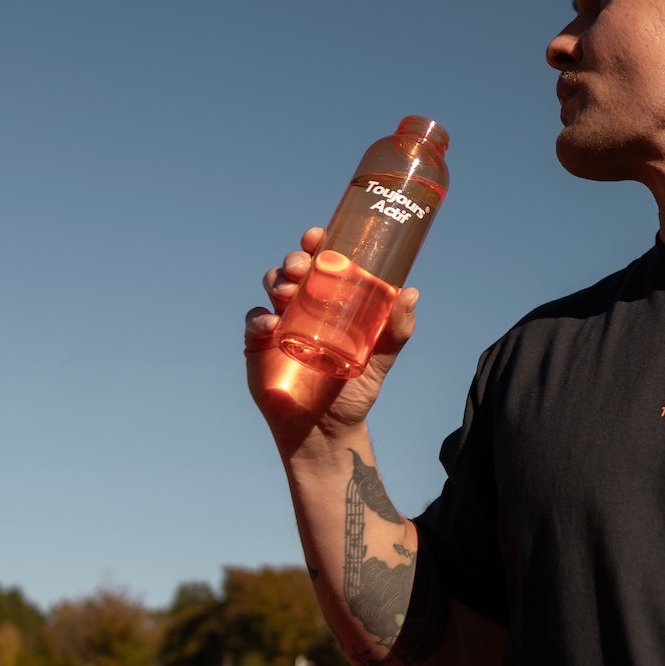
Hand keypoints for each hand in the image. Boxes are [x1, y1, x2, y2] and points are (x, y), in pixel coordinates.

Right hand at [245, 226, 421, 459]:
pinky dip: (260, 317)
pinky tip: (273, 326)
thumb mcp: (381, 358)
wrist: (326, 430)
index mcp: (333, 299)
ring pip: (272, 286)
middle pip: (294, 269)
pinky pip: (254, 320)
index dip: (318, 243)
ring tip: (289, 291)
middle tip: (302, 265)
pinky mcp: (259, 343)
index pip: (323, 262)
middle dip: (295, 259)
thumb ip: (396, 330)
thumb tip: (410, 292)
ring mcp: (281, 321)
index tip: (318, 235)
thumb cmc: (355, 389)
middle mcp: (305, 304)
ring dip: (277, 280)